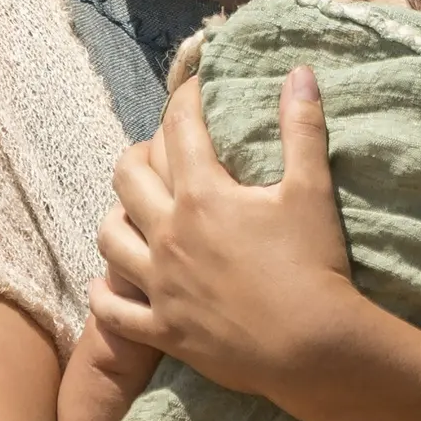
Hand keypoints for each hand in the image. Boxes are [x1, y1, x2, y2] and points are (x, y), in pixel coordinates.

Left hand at [93, 68, 367, 402]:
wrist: (313, 347)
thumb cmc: (315, 265)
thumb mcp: (312, 190)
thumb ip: (302, 128)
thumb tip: (299, 72)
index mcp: (203, 195)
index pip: (179, 129)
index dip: (185, 100)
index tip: (195, 88)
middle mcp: (169, 234)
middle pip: (127, 176)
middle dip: (140, 153)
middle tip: (162, 151)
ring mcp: (160, 285)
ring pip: (108, 238)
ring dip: (117, 217)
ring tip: (134, 212)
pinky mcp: (163, 329)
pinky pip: (112, 312)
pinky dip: (105, 295)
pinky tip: (108, 284)